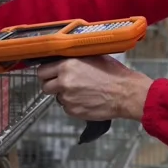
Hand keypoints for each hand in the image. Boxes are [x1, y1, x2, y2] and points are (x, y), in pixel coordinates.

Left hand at [37, 56, 152, 122]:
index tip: (50, 73)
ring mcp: (67, 98)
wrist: (125, 93)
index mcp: (67, 65)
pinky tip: (85, 98)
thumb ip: (75, 58)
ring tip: (80, 90)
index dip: (46, 72)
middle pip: (44, 86)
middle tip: (62, 83)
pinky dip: (73, 104)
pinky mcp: (73, 111)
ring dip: (64, 94)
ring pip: (56, 97)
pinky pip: (66, 107)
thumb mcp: (93, 56)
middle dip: (51, 84)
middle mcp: (64, 81)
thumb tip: (64, 57)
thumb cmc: (113, 73)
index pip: (42, 70)